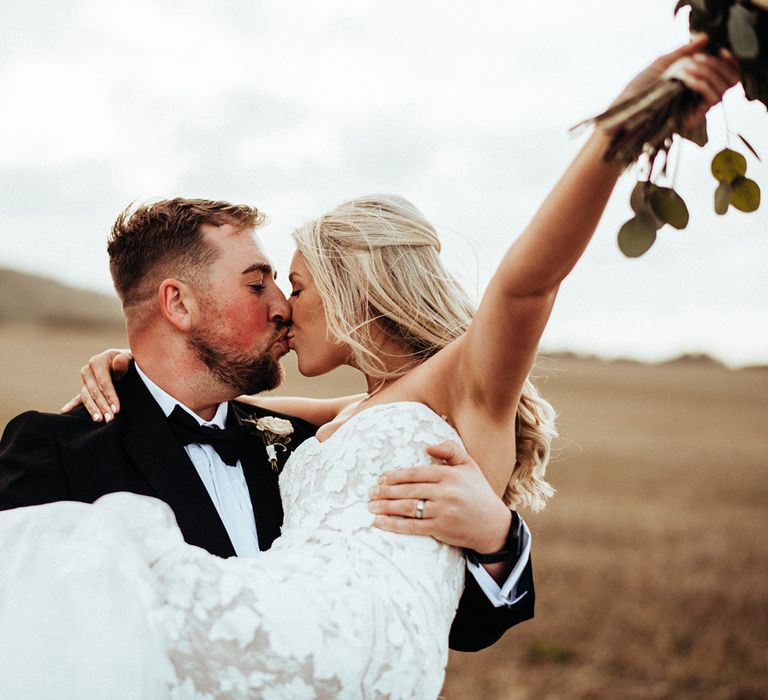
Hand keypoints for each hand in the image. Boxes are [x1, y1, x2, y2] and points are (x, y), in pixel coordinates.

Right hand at [59, 348, 131, 420]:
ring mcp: (84, 380)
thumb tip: (119, 362)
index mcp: (97, 362)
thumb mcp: (127, 358)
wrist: (121, 361)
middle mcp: (87, 371)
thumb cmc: (126, 361)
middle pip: (94, 391)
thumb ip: (123, 361)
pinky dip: (71, 405)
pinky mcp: (84, 388)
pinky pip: (78, 398)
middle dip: (102, 406)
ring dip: (92, 409)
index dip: (110, 396)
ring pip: (87, 397)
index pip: (103, 382)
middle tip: (110, 418)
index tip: (116, 409)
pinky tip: (64, 412)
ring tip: (99, 419)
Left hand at [369, 440, 511, 553]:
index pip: (416, 473)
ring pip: (407, 507)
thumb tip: (427, 446)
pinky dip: (393, 524)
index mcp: (449, 474)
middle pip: (408, 490)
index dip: (395, 476)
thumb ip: (450, 449)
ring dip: (385, 507)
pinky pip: (412, 525)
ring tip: (371, 506)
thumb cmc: (478, 492)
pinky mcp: (440, 528)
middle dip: (385, 491)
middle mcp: (445, 492)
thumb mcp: (469, 465)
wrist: (493, 525)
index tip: (382, 478)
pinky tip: (380, 522)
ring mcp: (442, 511)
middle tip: (370, 492)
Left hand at [613, 34, 739, 129]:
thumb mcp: (662, 64)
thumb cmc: (638, 89)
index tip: (720, 49)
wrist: (625, 111)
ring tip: (686, 68)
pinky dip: (703, 83)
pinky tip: (688, 78)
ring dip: (708, 72)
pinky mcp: (694, 118)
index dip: (729, 60)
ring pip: (723, 87)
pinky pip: (712, 98)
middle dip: (715, 64)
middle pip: (729, 78)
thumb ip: (684, 51)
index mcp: (695, 83)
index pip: (726, 72)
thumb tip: (706, 37)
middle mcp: (699, 96)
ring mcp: (697, 108)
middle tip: (695, 60)